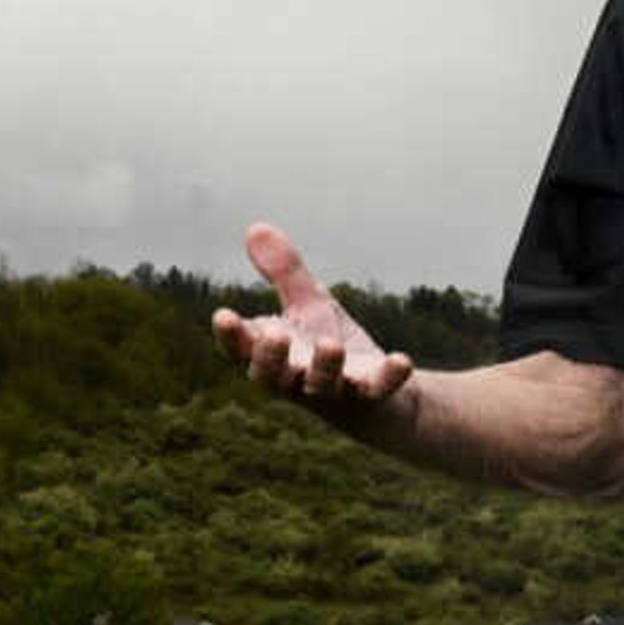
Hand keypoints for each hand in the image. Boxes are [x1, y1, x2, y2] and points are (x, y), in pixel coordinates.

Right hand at [210, 222, 416, 425]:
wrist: (374, 391)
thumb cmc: (326, 347)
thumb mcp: (308, 306)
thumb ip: (283, 273)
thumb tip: (256, 227)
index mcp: (273, 358)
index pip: (241, 352)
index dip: (231, 337)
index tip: (223, 316)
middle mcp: (296, 380)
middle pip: (272, 378)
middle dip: (270, 359)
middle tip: (273, 335)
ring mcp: (333, 391)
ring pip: (322, 386)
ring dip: (325, 367)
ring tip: (330, 345)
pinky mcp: (369, 397)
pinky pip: (378, 391)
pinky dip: (389, 378)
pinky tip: (401, 361)